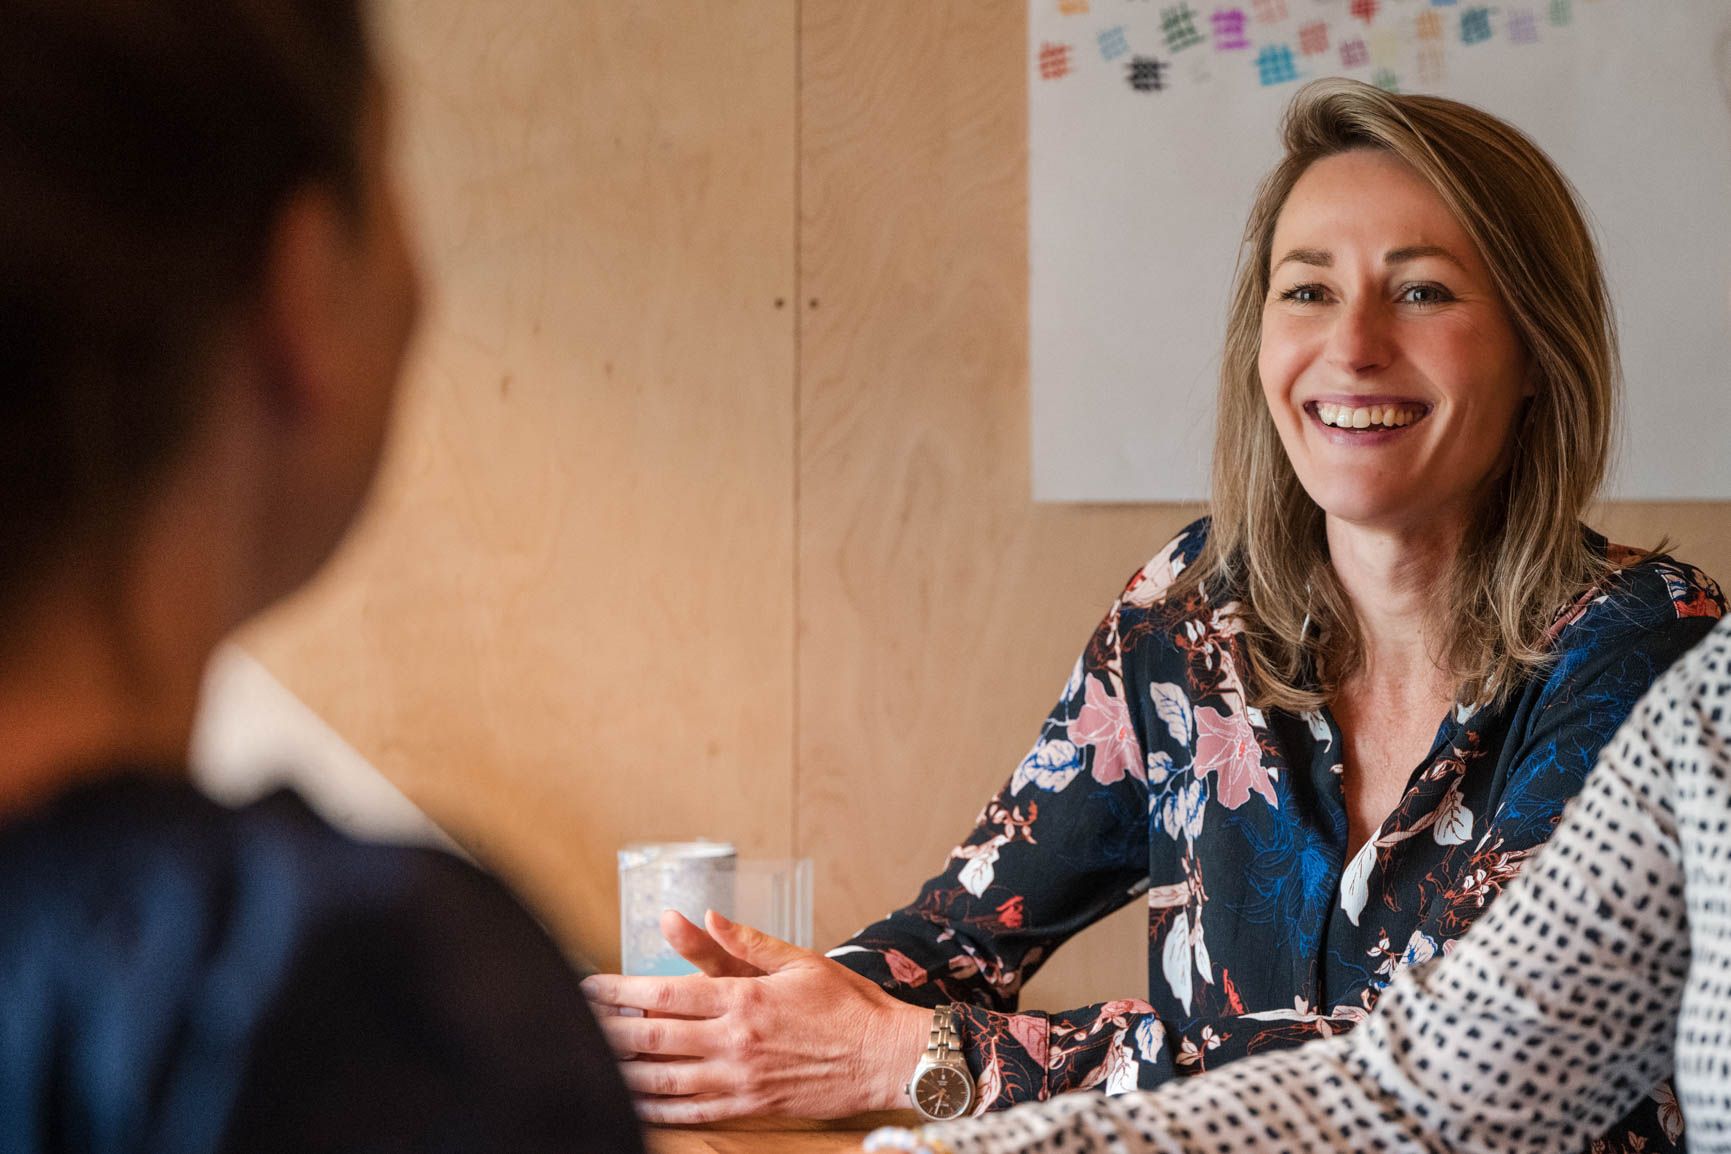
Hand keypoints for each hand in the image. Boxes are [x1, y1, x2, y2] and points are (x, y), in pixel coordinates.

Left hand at [581, 910, 932, 1123]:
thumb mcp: (798, 961)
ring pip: (664, 1079)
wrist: (886, 1056)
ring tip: (591, 1060)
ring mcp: (741, 1078)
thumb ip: (744, 942)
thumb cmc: (847, 1005)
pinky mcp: (751, 1105)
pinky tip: (634, 1101)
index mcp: (743, 998)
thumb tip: (705, 916)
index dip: (618, 992)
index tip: (588, 986)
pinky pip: (692, 1111)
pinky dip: (657, 1108)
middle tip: (574, 1022)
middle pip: (653, 1039)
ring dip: (623, 1071)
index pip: (664, 995)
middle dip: (608, 1031)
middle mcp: (735, 1041)